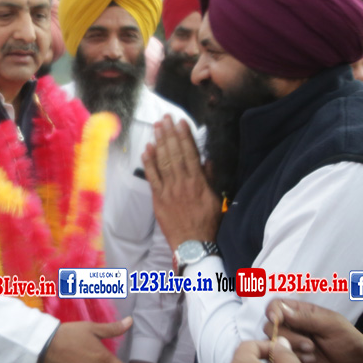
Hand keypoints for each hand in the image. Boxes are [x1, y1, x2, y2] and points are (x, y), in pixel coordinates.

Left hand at [141, 115, 220, 250]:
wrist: (192, 243)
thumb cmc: (207, 222)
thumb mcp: (215, 199)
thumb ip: (210, 178)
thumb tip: (207, 160)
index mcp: (198, 182)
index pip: (190, 153)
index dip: (185, 136)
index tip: (181, 122)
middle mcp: (182, 183)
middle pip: (174, 153)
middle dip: (169, 134)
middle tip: (165, 118)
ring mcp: (168, 190)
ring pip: (162, 162)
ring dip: (159, 143)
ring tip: (156, 127)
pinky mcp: (157, 198)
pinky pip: (152, 177)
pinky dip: (149, 162)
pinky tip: (146, 149)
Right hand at [264, 300, 362, 362]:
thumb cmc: (352, 344)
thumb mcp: (333, 326)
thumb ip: (307, 318)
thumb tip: (281, 311)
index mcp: (303, 314)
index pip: (277, 306)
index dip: (273, 311)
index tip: (278, 320)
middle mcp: (294, 330)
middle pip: (271, 327)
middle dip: (289, 337)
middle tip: (310, 347)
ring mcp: (292, 348)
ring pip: (274, 346)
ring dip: (293, 353)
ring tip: (313, 359)